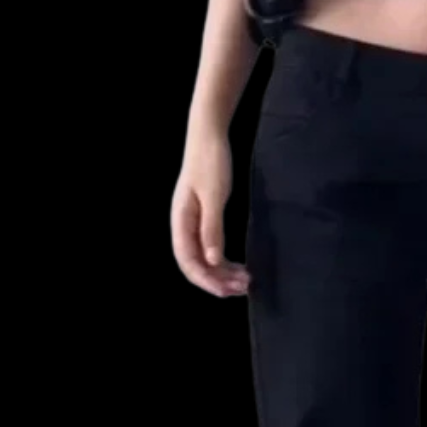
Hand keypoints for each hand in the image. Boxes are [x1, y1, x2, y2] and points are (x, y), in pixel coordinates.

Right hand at [171, 127, 250, 297]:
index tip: (226, 291)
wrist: (209, 135)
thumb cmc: (210, 162)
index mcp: (181, 221)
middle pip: (196, 265)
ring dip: (223, 273)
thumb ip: (212, 228)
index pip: (188, 262)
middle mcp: (184, 226)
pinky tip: (239, 266)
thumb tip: (212, 260)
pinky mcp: (204, 220)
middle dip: (218, 280)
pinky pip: (211, 248)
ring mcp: (193, 224)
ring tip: (245, 280)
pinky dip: (224, 260)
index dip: (206, 280)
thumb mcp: (214, 196)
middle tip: (243, 288)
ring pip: (205, 259)